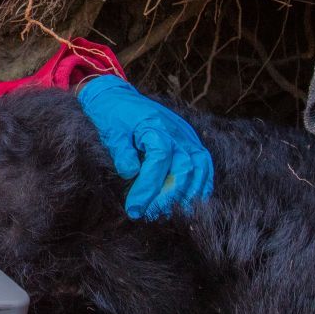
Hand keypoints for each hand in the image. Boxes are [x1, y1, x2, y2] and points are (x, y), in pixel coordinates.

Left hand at [76, 75, 214, 219]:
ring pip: (199, 169)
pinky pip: (204, 165)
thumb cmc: (112, 116)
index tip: (134, 208)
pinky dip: (200, 186)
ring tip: (166, 214)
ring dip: (186, 196)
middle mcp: (176, 131)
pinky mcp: (192, 142)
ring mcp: (187, 136)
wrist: (119, 98)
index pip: (159, 158)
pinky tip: (187, 203)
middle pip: (183, 167)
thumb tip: (130, 172)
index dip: (148, 187)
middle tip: (148, 215)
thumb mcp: (110, 132)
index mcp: (155, 125)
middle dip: (167, 197)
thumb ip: (121, 151)